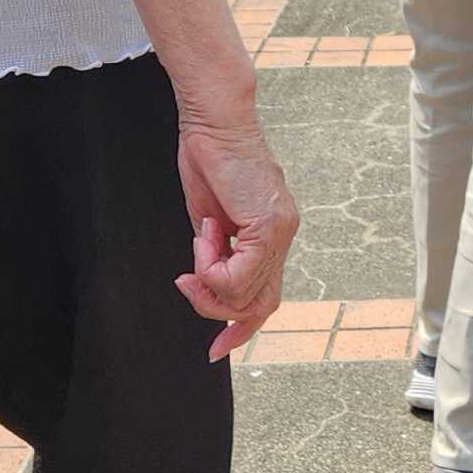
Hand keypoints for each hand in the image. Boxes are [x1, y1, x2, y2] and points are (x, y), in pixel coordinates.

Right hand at [173, 114, 299, 361]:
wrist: (214, 122)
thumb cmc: (209, 160)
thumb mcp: (210, 221)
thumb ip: (217, 254)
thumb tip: (210, 283)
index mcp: (272, 236)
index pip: (265, 299)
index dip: (240, 329)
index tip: (216, 349)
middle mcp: (284, 236)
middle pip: (257, 306)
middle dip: (215, 307)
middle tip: (188, 280)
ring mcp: (280, 230)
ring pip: (244, 295)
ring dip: (208, 281)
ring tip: (198, 245)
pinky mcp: (269, 224)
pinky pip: (238, 274)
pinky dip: (211, 266)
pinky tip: (204, 235)